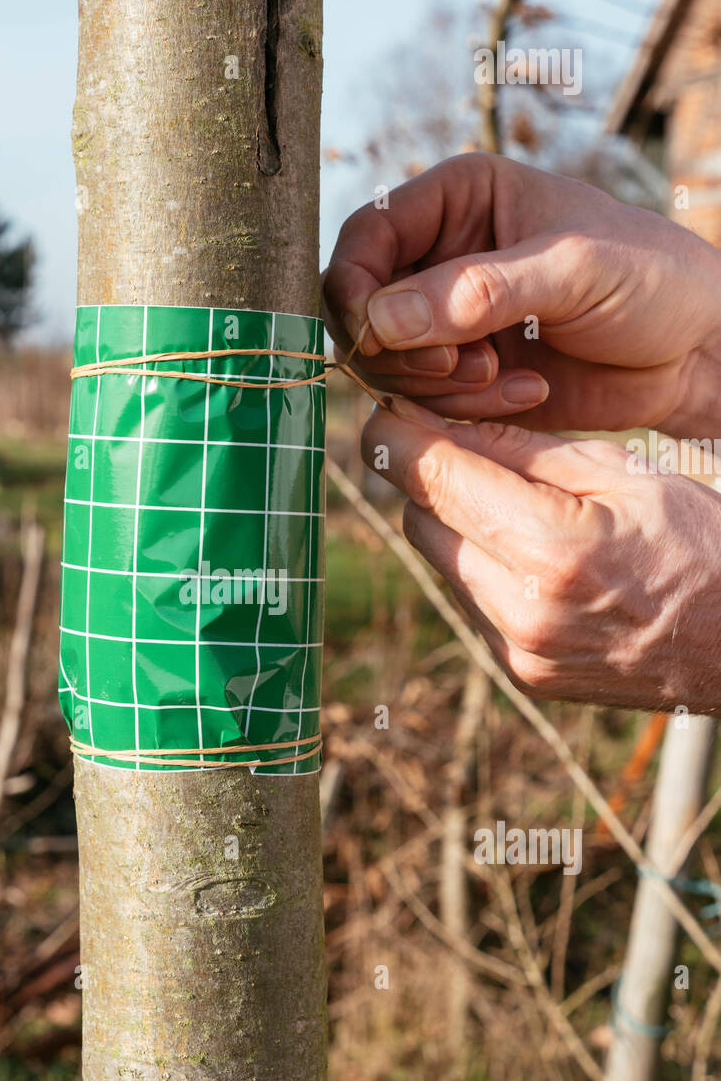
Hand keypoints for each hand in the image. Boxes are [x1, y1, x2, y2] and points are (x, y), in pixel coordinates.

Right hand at [324, 153, 720, 437]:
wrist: (693, 350)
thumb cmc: (650, 279)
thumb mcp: (570, 270)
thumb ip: (476, 291)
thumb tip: (382, 320)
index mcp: (458, 199)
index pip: (364, 239)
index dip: (355, 290)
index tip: (379, 337)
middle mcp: (442, 256)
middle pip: (362, 310)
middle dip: (404, 351)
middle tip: (464, 366)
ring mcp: (449, 320)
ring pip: (388, 365)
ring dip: (438, 386)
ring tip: (504, 378)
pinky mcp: (463, 375)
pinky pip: (426, 403)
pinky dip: (464, 410)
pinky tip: (525, 391)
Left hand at [363, 398, 720, 712]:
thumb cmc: (705, 544)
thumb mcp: (626, 472)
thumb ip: (525, 450)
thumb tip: (442, 423)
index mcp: (550, 547)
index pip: (430, 477)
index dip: (397, 434)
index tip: (391, 408)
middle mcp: (520, 609)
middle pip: (420, 521)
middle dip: (432, 477)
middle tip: (463, 445)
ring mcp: (518, 650)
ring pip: (440, 562)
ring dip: (458, 524)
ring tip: (514, 501)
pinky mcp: (522, 673)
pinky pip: (470, 600)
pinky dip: (483, 566)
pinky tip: (532, 552)